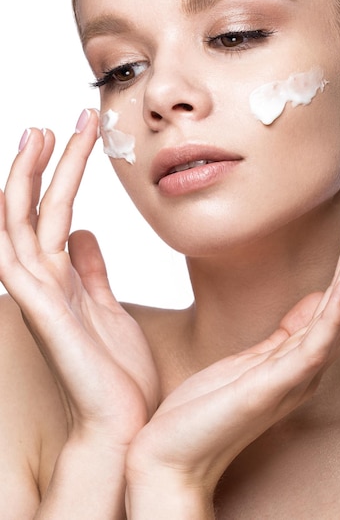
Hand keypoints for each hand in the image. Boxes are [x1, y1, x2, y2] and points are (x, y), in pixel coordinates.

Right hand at [0, 110, 158, 448]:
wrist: (121, 423)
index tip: (70, 138)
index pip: (53, 215)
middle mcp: (44, 282)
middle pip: (35, 210)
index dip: (59, 176)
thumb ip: (92, 271)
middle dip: (42, 165)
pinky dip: (10, 225)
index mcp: (63, 279)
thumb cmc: (116, 371)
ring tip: (37, 134)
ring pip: (23, 224)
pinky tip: (11, 191)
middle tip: (48, 123)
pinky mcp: (42, 312)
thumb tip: (84, 235)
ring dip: (27, 179)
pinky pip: (17, 260)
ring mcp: (39, 296)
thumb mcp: (108, 306)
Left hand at [125, 186, 339, 511]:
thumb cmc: (207, 407)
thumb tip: (312, 301)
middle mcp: (311, 364)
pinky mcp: (274, 387)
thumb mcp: (255, 359)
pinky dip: (337, 312)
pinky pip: (316, 345)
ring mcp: (297, 376)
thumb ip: (289, 333)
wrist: (172, 455)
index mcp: (305, 355)